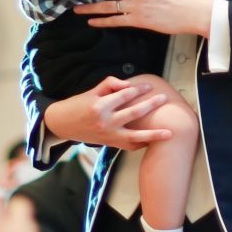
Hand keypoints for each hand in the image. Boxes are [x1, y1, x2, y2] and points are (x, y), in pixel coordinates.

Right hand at [43, 76, 171, 149]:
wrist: (62, 124)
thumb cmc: (78, 105)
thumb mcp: (91, 91)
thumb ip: (110, 85)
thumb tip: (128, 85)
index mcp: (100, 106)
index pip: (124, 95)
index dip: (138, 89)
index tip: (149, 86)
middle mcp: (105, 122)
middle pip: (134, 113)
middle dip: (151, 105)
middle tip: (164, 98)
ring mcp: (108, 136)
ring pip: (135, 136)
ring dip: (153, 135)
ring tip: (169, 133)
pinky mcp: (109, 144)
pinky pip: (129, 146)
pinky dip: (142, 144)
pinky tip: (154, 141)